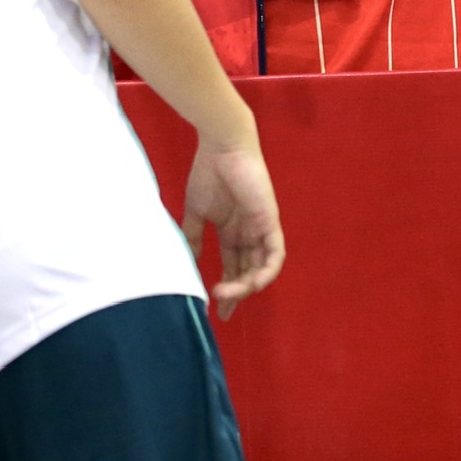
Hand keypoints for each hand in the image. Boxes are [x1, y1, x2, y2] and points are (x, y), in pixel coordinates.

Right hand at [181, 133, 284, 319]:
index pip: (232, 266)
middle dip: (237, 294)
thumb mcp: (196, 212)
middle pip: (246, 271)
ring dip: (246, 285)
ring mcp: (260, 228)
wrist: (221, 148)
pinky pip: (275, 254)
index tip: (215, 310)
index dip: (226, 288)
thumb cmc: (207, 174)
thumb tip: (186, 262)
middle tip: (223, 311)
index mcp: (231, 230)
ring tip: (228, 295)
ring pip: (260, 267)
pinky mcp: (270, 222)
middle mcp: (248, 233)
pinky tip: (252, 283)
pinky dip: (266, 271)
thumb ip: (193, 237)